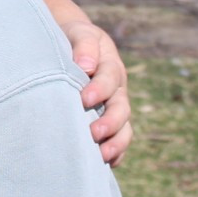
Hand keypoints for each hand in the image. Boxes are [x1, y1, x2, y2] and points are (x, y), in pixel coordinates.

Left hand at [63, 20, 132, 166]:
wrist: (73, 44)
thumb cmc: (73, 39)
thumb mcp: (79, 33)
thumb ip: (84, 45)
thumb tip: (86, 65)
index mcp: (110, 65)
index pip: (110, 78)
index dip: (100, 89)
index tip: (84, 99)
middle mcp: (116, 89)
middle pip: (121, 107)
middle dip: (110, 122)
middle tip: (94, 133)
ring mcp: (114, 107)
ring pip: (124, 127)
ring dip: (116, 142)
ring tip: (102, 155)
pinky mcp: (109, 121)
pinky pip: (118, 139)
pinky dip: (116, 152)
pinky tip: (105, 164)